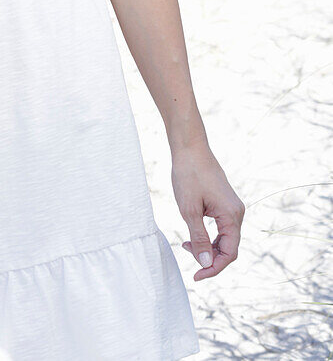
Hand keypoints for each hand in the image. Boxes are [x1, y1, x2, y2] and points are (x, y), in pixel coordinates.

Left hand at [170, 140, 244, 280]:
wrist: (189, 148)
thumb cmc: (188, 175)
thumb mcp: (189, 209)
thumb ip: (199, 238)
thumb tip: (206, 263)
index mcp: (232, 215)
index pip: (229, 253)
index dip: (213, 268)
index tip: (196, 276)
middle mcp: (237, 212)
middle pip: (229, 248)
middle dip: (210, 258)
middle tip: (186, 253)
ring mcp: (232, 207)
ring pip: (225, 239)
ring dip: (208, 247)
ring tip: (186, 245)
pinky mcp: (225, 203)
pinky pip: (222, 228)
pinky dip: (209, 236)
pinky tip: (193, 236)